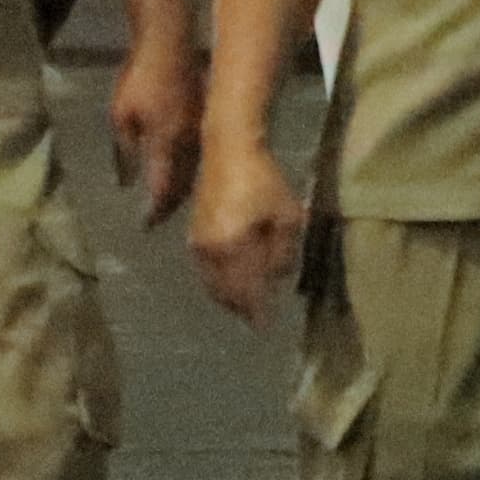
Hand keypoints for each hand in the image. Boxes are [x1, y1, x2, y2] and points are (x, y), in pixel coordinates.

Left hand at [109, 11, 201, 225]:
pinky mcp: (205, 118)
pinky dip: (191, 169)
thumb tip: (126, 180)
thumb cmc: (140, 77)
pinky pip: (201, 154)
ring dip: (184, 189)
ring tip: (171, 200)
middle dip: (171, 204)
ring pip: (196, 170)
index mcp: (168, 143)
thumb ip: (126, 150)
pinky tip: (183, 170)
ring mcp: (201, 130)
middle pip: (185, 185)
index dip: (155, 210)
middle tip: (159, 217)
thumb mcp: (121, 115)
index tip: (145, 226)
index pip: (164, 188)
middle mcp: (190, 143)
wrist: (170, 40)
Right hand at [185, 136, 302, 329]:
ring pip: (212, 284)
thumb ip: (283, 252)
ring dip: (229, 297)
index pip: (246, 292)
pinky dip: (219, 282)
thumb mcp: (286, 216)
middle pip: (225, 293)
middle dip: (241, 308)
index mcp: (233, 248)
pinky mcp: (194, 236)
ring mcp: (198, 245)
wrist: (227, 152)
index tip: (267, 327)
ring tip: (246, 304)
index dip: (257, 312)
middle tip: (257, 318)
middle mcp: (210, 252)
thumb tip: (278, 279)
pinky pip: (205, 270)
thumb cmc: (263, 181)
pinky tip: (232, 281)